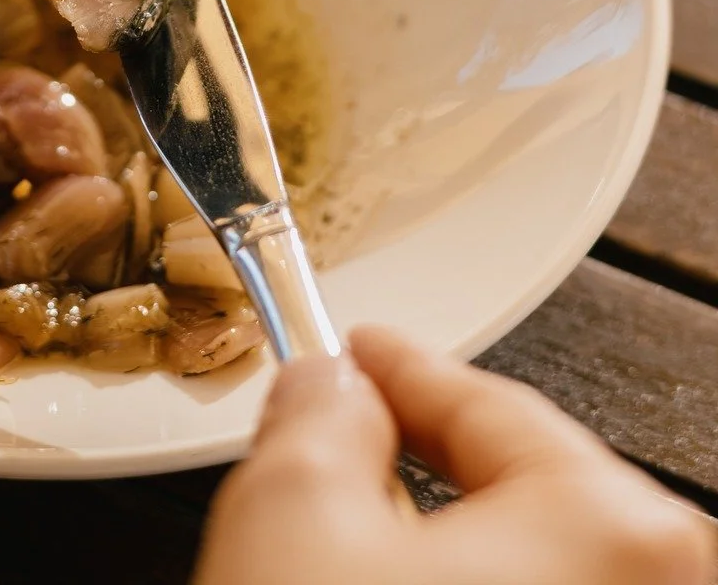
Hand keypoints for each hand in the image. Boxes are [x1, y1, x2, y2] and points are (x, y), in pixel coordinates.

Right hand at [194, 327, 713, 584]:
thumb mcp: (293, 508)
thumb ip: (317, 408)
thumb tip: (332, 386)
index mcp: (612, 530)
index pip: (485, 403)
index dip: (397, 364)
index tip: (353, 343)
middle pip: (524, 486)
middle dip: (423, 456)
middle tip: (341, 433)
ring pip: (533, 564)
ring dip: (446, 541)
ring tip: (356, 542)